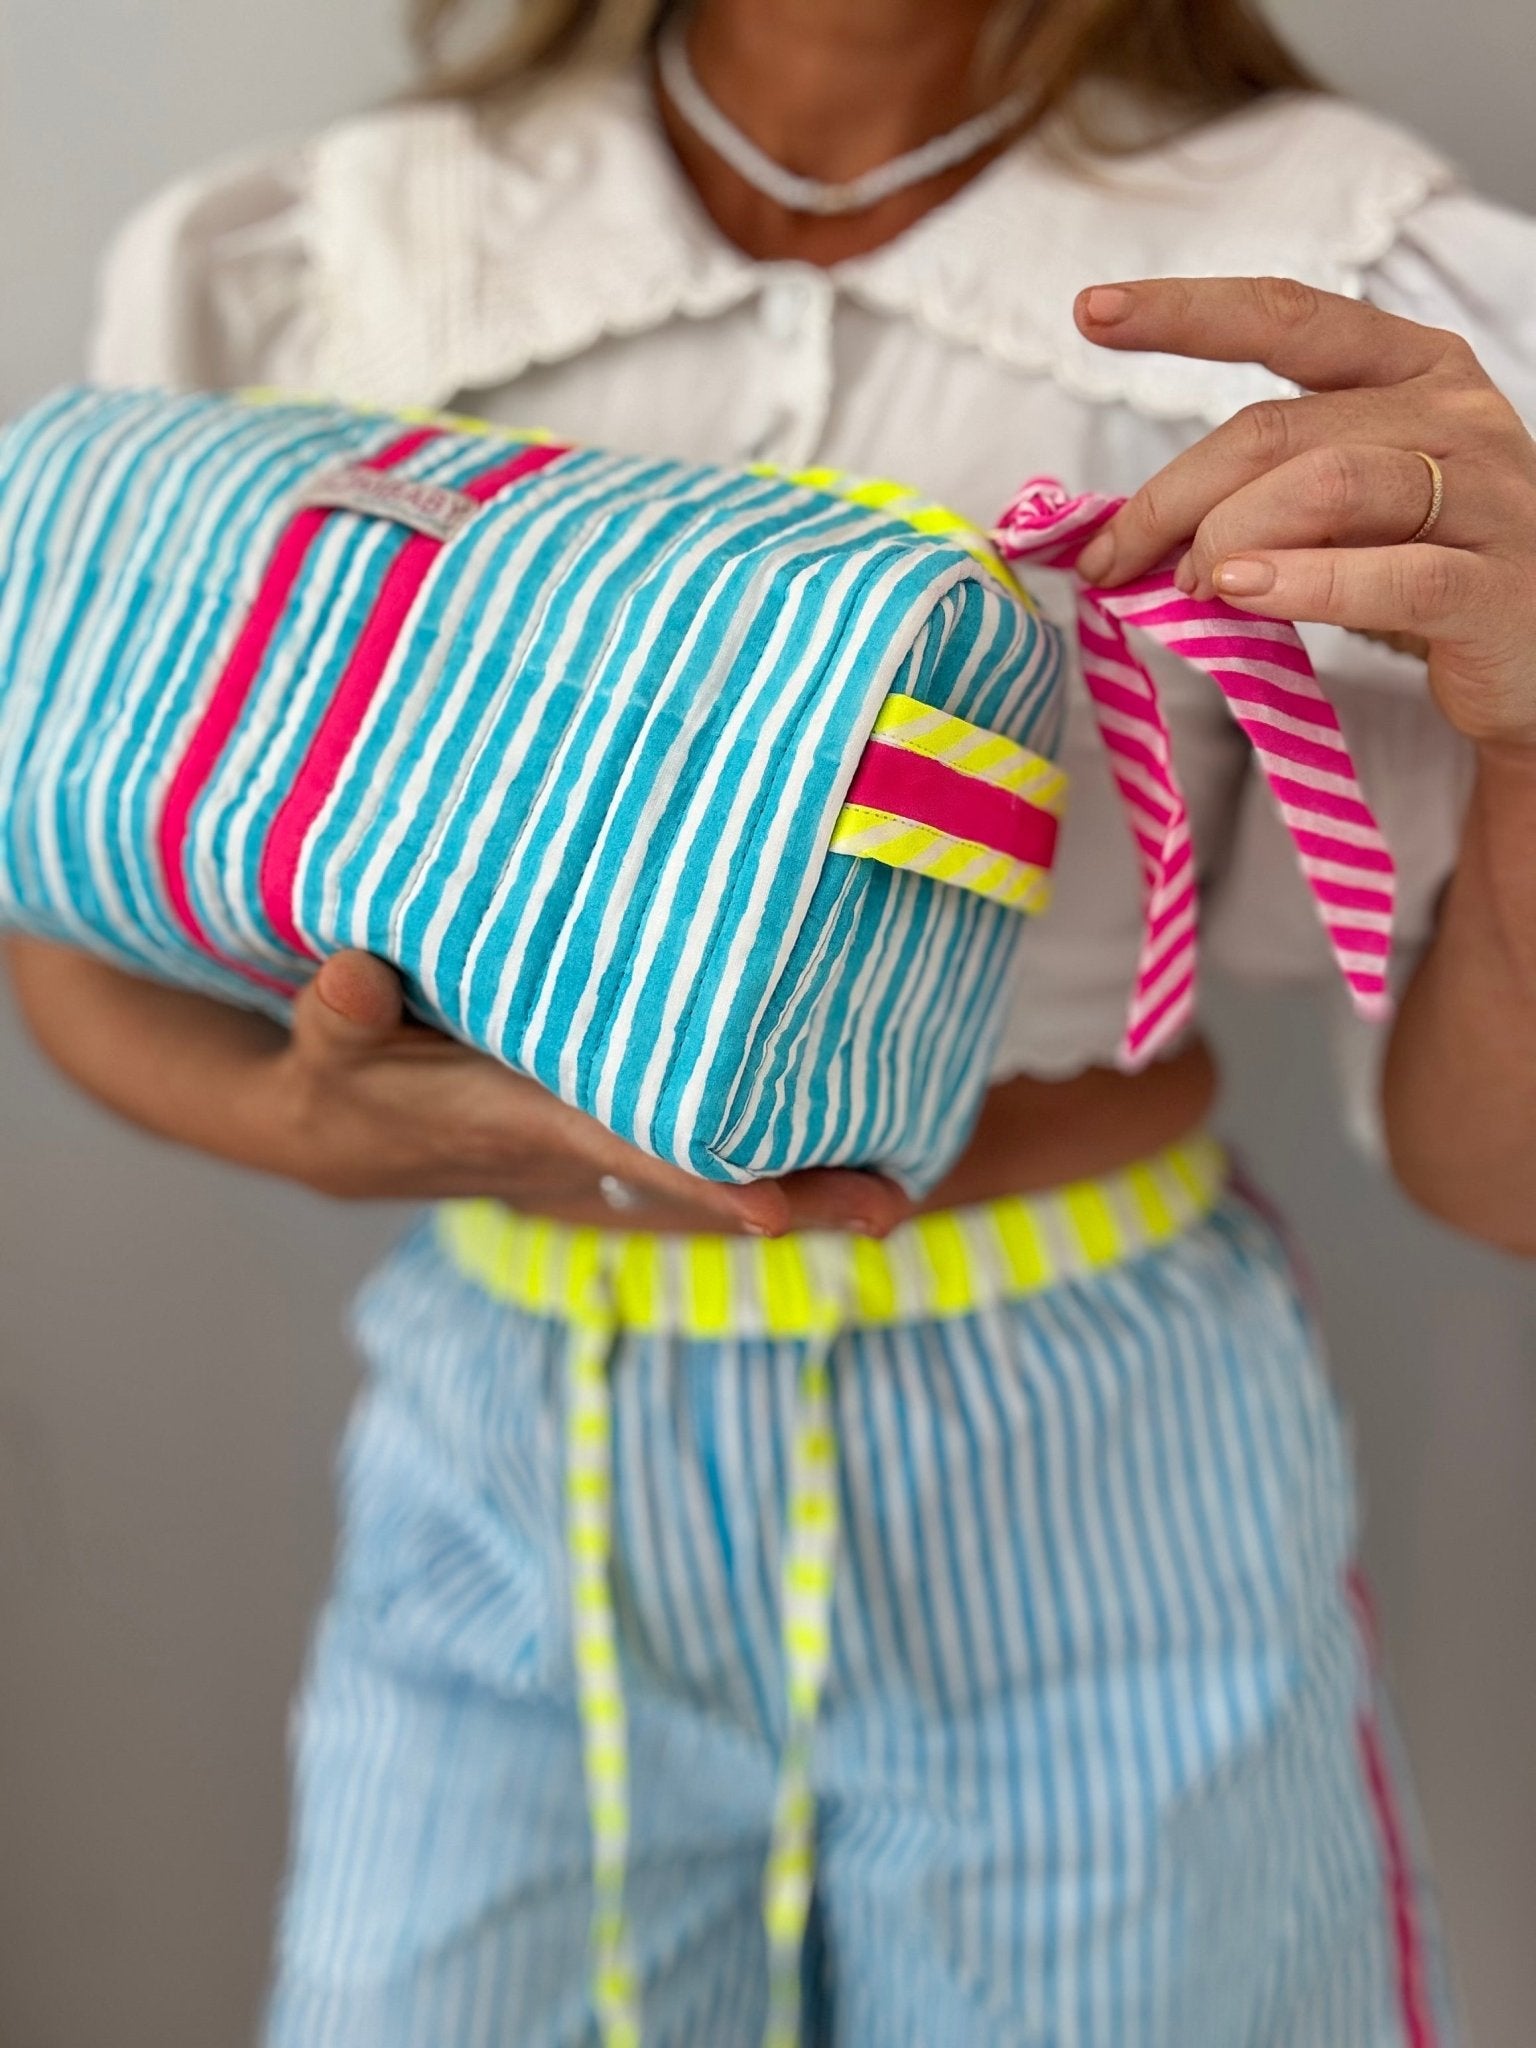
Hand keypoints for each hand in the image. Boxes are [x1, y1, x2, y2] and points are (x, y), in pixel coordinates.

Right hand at [253, 951, 907, 1235]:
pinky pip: (704, 1137)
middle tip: (894, 1205)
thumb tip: (354, 972)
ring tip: (908, 1179)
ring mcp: (606, 1140)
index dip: (701, 1180)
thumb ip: (340, 1014)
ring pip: (721, 1162)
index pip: (630, 1154)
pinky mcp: (609, 1121)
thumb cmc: (344, 1082)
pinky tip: (852, 1123)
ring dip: (807, 1174)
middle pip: (708, 1176)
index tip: (773, 1209)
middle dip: (798, 1195)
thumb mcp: (326, 1048)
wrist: (348, 1137)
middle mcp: (586, 1145)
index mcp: (531, 1126)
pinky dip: (772, 1142)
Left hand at [1072, 276, 1535, 750]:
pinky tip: (1241, 595)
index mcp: (1414, 368)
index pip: (1287, 315)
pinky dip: (1301, 584)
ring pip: (1325, 486)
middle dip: (1173, 494)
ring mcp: (1484, 495)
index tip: (1093, 310)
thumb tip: (1133, 523)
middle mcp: (1455, 412)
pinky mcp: (1494, 586)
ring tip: (1189, 586)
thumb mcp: (1348, 505)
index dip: (1186, 311)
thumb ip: (1266, 487)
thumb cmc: (1427, 567)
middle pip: (1277, 427)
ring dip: (1227, 538)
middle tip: (1116, 557)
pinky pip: (1389, 576)